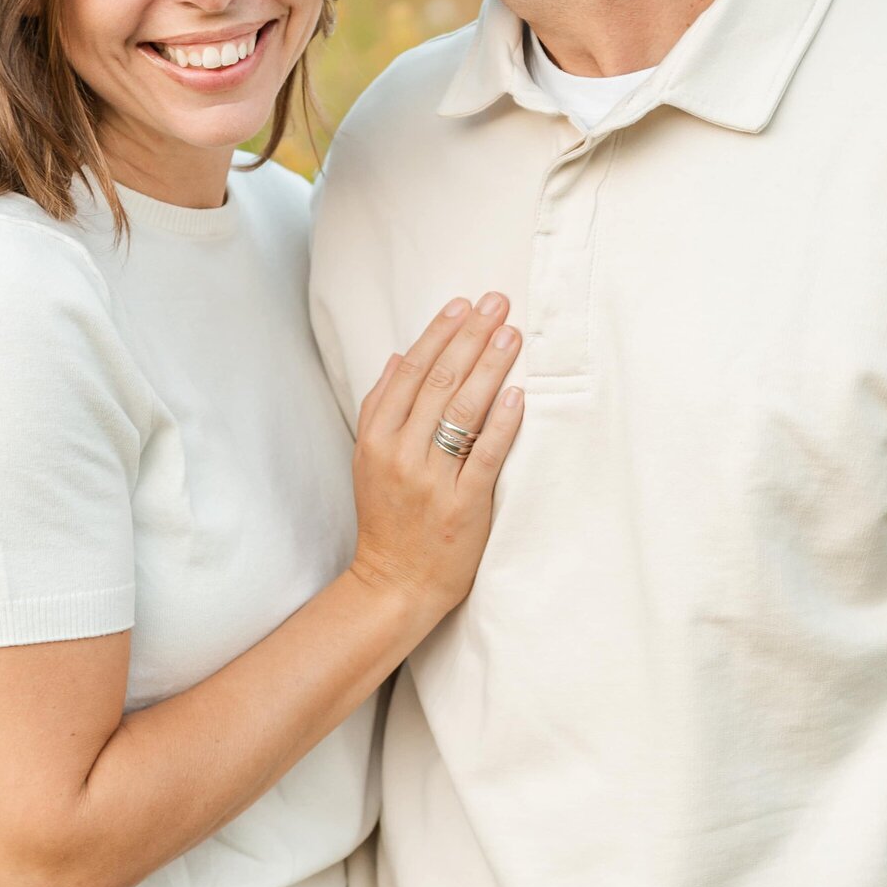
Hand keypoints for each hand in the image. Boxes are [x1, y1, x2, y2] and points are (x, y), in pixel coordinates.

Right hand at [350, 294, 523, 621]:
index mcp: (376, 438)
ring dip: (489, 366)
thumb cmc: (387, 519)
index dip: (437, 334)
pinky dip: (502, 422)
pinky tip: (517, 394)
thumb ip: (380, 409)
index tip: (462, 305)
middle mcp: (400, 454)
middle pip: (437, 382)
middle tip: (497, 302)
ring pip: (462, 411)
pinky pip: (484, 456)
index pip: (408, 372)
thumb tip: (393, 358)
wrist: (394, 583)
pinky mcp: (462, 506)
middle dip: (470, 336)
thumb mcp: (368, 460)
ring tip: (511, 334)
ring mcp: (431, 480)